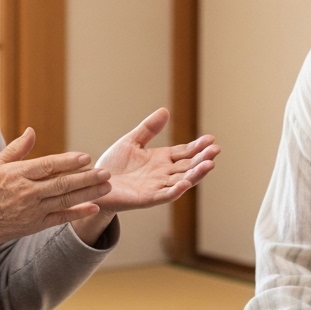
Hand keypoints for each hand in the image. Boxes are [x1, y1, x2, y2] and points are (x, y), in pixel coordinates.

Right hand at [0, 128, 110, 278]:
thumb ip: (16, 149)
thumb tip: (32, 131)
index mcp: (17, 175)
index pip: (47, 166)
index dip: (68, 162)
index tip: (86, 157)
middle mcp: (27, 193)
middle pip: (62, 183)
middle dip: (87, 178)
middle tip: (106, 172)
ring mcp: (33, 210)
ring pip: (65, 200)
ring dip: (88, 193)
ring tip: (107, 187)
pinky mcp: (36, 224)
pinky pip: (61, 218)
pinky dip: (78, 213)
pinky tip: (94, 207)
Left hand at [93, 108, 219, 210]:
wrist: (94, 184)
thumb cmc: (113, 164)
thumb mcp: (132, 141)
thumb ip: (149, 128)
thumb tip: (165, 110)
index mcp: (162, 160)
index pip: (185, 152)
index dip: (198, 146)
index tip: (211, 139)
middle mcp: (163, 174)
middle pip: (188, 166)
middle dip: (202, 158)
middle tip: (216, 149)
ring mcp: (157, 187)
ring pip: (182, 180)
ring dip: (196, 173)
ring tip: (209, 164)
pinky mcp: (147, 198)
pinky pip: (165, 195)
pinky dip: (176, 190)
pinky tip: (185, 183)